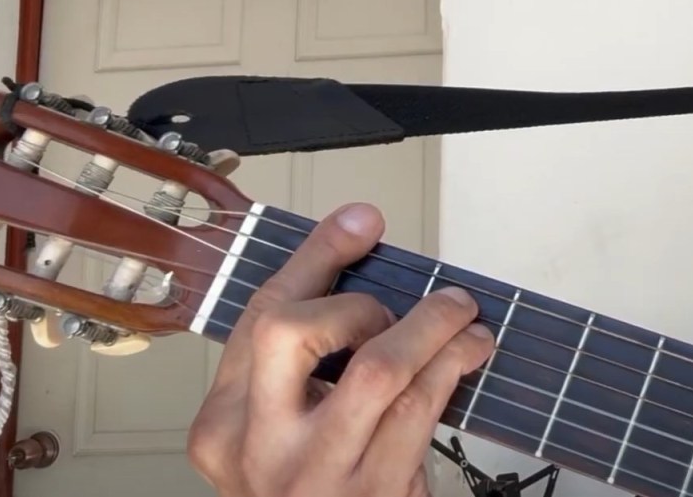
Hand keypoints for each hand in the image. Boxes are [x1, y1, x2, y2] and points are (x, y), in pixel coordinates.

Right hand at [187, 203, 495, 496]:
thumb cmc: (311, 491)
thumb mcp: (282, 430)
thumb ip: (303, 364)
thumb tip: (364, 264)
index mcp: (224, 424)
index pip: (261, 316)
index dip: (316, 258)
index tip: (360, 223)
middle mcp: (260, 447)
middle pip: (292, 331)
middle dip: (360, 303)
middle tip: (396, 310)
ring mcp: (318, 474)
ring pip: (378, 368)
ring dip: (434, 328)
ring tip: (463, 319)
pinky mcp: (375, 493)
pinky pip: (420, 409)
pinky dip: (453, 367)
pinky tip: (467, 356)